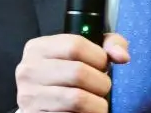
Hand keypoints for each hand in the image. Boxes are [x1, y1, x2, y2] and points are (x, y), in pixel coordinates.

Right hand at [15, 33, 129, 112]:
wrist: (42, 103)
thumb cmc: (66, 76)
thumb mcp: (82, 53)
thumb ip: (106, 45)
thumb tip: (122, 56)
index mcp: (38, 48)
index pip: (75, 45)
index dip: (98, 57)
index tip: (103, 65)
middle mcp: (28, 70)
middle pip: (78, 72)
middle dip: (100, 82)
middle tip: (102, 88)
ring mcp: (28, 96)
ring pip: (77, 99)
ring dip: (97, 104)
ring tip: (97, 103)